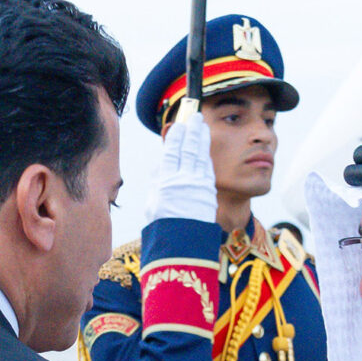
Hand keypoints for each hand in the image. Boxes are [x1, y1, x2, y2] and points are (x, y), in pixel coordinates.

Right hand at [142, 110, 217, 224]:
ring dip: (202, 139)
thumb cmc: (164, 226)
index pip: (171, 152)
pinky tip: (206, 148)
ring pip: (200, 156)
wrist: (183, 243)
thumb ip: (156, 183)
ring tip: (203, 125)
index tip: (178, 125)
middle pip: (188, 149)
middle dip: (192, 130)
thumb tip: (158, 165)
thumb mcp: (152, 204)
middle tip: (195, 116)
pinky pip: (208, 168)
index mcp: (166, 181)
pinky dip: (206, 156)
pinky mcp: (209, 191)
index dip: (175, 136)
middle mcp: (183, 180)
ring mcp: (198, 185)